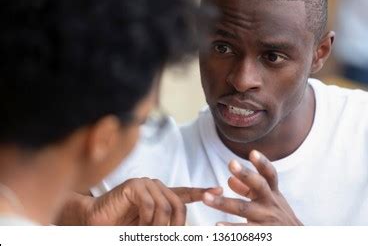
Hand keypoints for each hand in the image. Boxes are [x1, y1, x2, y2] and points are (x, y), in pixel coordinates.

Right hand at [58, 178, 221, 225]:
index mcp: (161, 195)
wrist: (95, 220)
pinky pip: (149, 205)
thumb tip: (182, 231)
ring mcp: (145, 184)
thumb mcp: (148, 226)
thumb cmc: (122, 225)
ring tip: (146, 234)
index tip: (218, 190)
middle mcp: (155, 186)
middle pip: (177, 204)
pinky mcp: (134, 185)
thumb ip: (164, 225)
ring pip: (165, 207)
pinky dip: (146, 221)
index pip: (184, 193)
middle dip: (175, 225)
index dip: (201, 192)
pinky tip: (137, 227)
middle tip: (165, 236)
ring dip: (158, 227)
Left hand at [202, 150, 301, 225]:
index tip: (253, 152)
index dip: (263, 163)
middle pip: (259, 186)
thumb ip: (249, 190)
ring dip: (224, 203)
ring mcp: (267, 220)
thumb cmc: (276, 216)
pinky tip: (216, 227)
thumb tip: (230, 180)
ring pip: (244, 209)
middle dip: (245, 174)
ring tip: (205, 197)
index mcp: (272, 193)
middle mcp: (271, 204)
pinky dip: (230, 230)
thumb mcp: (268, 201)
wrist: (295, 240)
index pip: (269, 175)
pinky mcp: (262, 235)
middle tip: (231, 163)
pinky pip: (244, 232)